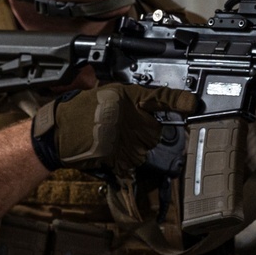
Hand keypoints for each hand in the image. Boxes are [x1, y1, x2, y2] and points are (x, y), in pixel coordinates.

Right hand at [32, 84, 197, 176]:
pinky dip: (129, 158)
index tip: (193, 103)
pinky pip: (136, 160)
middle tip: (127, 124)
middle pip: (156, 129)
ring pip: (146, 146)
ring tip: (116, 136)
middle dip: (147, 129)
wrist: (62, 132)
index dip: (179, 101)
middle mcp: (136, 121)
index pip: (163, 99)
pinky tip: (114, 149)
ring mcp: (131, 142)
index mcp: (133, 100)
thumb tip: (156, 103)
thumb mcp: (112, 93)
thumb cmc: (82, 110)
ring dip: (137, 144)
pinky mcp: (125, 160)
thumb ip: (136, 99)